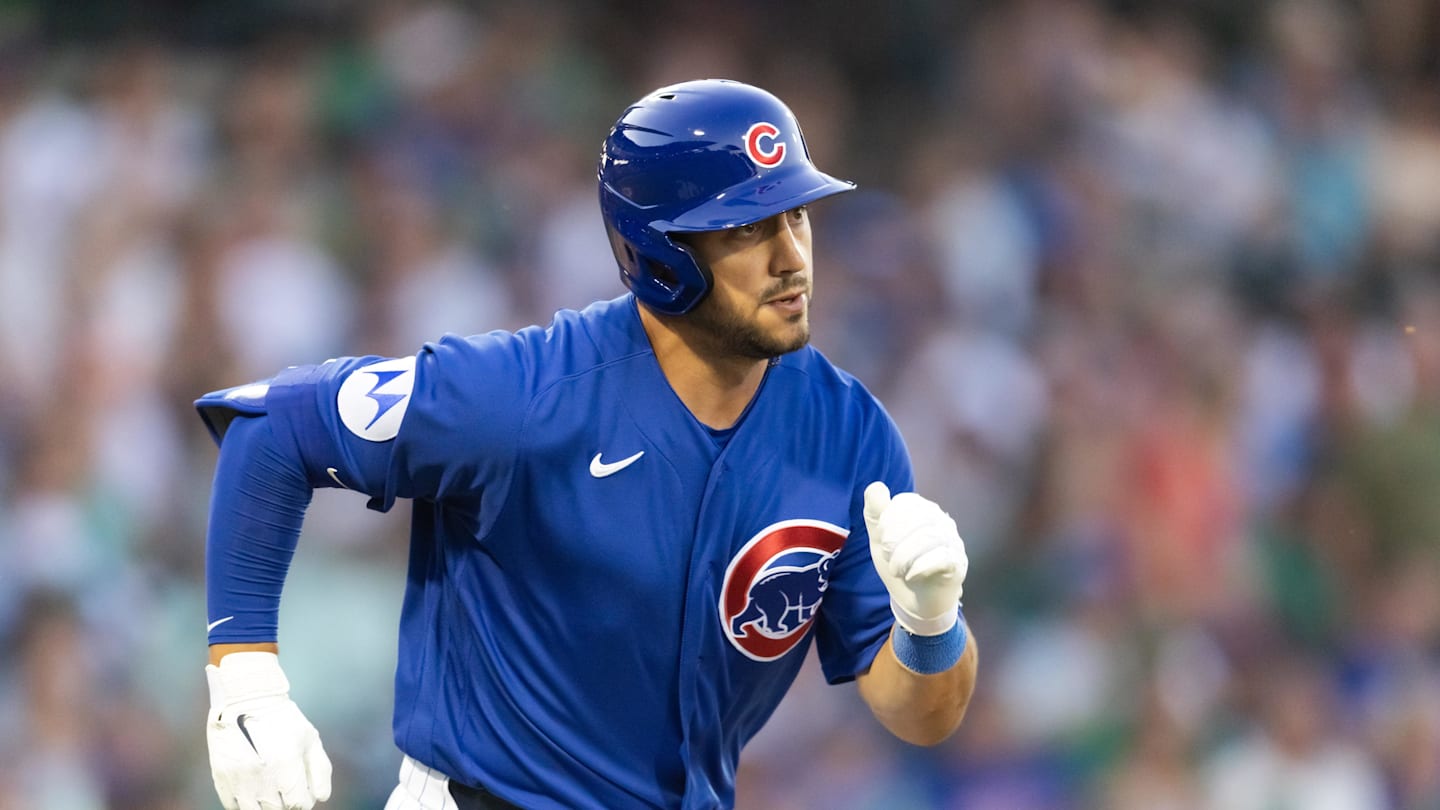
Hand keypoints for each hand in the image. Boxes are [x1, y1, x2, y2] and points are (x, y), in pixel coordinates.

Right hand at [206, 652, 331, 809]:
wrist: (245, 699)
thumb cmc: (283, 719)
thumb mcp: (309, 738)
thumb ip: (320, 770)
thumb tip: (321, 798)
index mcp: (286, 765)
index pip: (299, 804)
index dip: (303, 799)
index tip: (300, 789)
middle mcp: (261, 776)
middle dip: (284, 801)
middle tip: (284, 786)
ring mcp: (238, 779)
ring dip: (264, 803)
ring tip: (268, 787)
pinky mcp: (221, 777)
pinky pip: (233, 805)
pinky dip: (244, 801)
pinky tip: (252, 786)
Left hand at [864, 482, 967, 635]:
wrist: (916, 600)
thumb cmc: (900, 563)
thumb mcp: (880, 538)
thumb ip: (875, 513)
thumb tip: (875, 486)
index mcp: (922, 510)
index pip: (905, 503)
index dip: (887, 522)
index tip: (882, 541)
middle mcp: (941, 521)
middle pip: (917, 519)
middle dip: (895, 541)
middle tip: (889, 559)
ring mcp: (953, 541)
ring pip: (928, 538)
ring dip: (905, 557)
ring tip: (897, 570)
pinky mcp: (958, 564)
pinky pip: (943, 557)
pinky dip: (921, 567)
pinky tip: (912, 575)